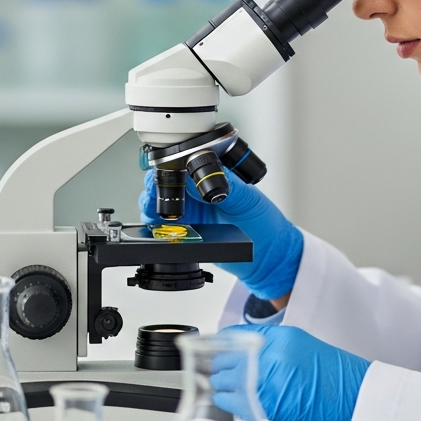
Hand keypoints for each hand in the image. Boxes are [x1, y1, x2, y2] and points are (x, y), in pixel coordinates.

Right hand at [138, 168, 301, 299]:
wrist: (269, 258)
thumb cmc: (267, 224)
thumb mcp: (249, 200)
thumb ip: (227, 186)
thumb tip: (202, 176)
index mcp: (215, 175)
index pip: (185, 162)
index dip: (171, 164)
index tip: (166, 171)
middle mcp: (199, 192)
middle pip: (165, 182)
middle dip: (155, 186)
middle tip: (154, 195)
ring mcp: (192, 212)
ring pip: (159, 204)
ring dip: (152, 206)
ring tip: (155, 212)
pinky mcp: (187, 233)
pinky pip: (163, 228)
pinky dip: (155, 227)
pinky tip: (159, 228)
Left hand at [211, 325, 370, 420]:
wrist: (358, 398)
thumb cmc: (339, 377)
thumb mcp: (304, 348)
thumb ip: (274, 349)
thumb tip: (249, 356)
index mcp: (282, 336)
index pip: (237, 334)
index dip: (222, 343)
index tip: (215, 347)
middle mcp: (271, 354)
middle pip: (227, 356)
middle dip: (218, 365)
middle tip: (215, 369)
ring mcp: (267, 378)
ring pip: (225, 379)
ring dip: (221, 383)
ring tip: (222, 386)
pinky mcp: (265, 402)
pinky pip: (232, 400)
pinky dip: (226, 401)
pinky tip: (227, 400)